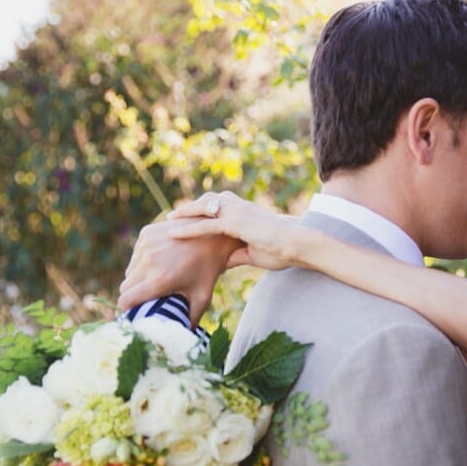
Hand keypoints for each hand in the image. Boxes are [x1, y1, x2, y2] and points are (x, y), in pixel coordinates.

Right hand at [118, 192, 247, 322]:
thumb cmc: (209, 269)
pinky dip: (142, 261)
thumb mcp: (202, 296)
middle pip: (125, 286)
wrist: (214, 233)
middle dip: (134, 294)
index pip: (126, 299)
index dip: (128, 307)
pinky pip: (135, 255)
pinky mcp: (145, 234)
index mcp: (160, 280)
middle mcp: (149, 261)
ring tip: (156, 278)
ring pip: (129, 271)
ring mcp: (145, 245)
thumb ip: (190, 319)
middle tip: (147, 297)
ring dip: (138, 277)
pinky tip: (160, 261)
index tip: (134, 311)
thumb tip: (181, 339)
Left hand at [158, 191, 304, 272]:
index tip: (183, 218)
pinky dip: (188, 229)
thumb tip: (221, 263)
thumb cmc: (282, 249)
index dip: (199, 212)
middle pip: (206, 202)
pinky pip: (207, 225)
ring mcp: (236, 213)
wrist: (299, 244)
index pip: (216, 207)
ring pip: (203, 209)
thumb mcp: (254, 253)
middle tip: (171, 217)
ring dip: (184, 214)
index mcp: (244, 212)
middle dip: (188, 208)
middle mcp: (238, 207)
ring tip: (167, 222)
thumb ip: (235, 255)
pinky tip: (173, 233)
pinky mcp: (236, 223)